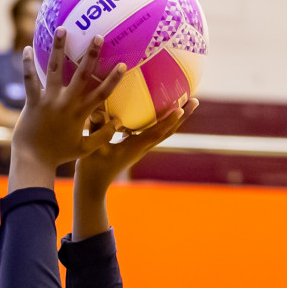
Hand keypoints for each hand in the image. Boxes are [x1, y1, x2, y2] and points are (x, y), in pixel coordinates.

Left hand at [10, 31, 124, 183]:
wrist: (32, 161)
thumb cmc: (58, 154)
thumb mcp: (84, 148)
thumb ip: (102, 135)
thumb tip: (118, 122)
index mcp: (81, 113)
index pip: (102, 93)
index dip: (113, 79)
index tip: (124, 64)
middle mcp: (66, 103)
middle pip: (81, 75)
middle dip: (91, 55)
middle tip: (98, 36)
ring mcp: (49, 101)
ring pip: (55, 70)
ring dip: (59, 49)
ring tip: (61, 29)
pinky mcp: (32, 102)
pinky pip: (30, 80)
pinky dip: (27, 64)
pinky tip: (27, 48)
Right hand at [76, 98, 198, 193]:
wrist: (93, 186)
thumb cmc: (91, 169)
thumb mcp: (92, 147)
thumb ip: (97, 127)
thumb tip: (99, 110)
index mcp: (133, 148)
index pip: (155, 134)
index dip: (167, 121)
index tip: (180, 109)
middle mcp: (141, 148)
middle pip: (167, 132)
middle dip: (181, 117)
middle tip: (195, 100)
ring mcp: (140, 149)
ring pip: (163, 133)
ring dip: (176, 120)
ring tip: (187, 104)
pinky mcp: (136, 149)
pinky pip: (155, 134)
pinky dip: (164, 123)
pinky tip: (163, 113)